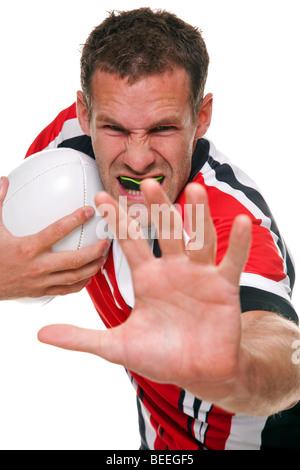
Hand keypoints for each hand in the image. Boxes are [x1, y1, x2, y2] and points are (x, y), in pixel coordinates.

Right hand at [0, 176, 109, 299]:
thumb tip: (4, 180)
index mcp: (28, 247)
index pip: (57, 231)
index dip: (76, 219)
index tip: (89, 211)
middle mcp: (37, 266)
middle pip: (75, 260)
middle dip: (95, 250)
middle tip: (106, 241)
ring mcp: (40, 282)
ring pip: (74, 277)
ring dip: (93, 267)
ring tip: (103, 257)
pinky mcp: (40, 292)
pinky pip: (66, 290)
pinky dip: (80, 283)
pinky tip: (88, 275)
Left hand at [38, 179, 251, 401]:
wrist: (198, 372)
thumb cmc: (161, 356)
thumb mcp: (118, 347)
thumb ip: (82, 337)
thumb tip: (40, 334)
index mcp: (148, 277)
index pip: (130, 242)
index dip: (116, 220)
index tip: (99, 197)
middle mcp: (173, 269)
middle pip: (165, 232)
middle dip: (157, 208)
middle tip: (146, 183)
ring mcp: (199, 275)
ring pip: (198, 238)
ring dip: (197, 215)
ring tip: (194, 189)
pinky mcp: (224, 286)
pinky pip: (231, 261)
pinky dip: (238, 243)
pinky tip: (244, 222)